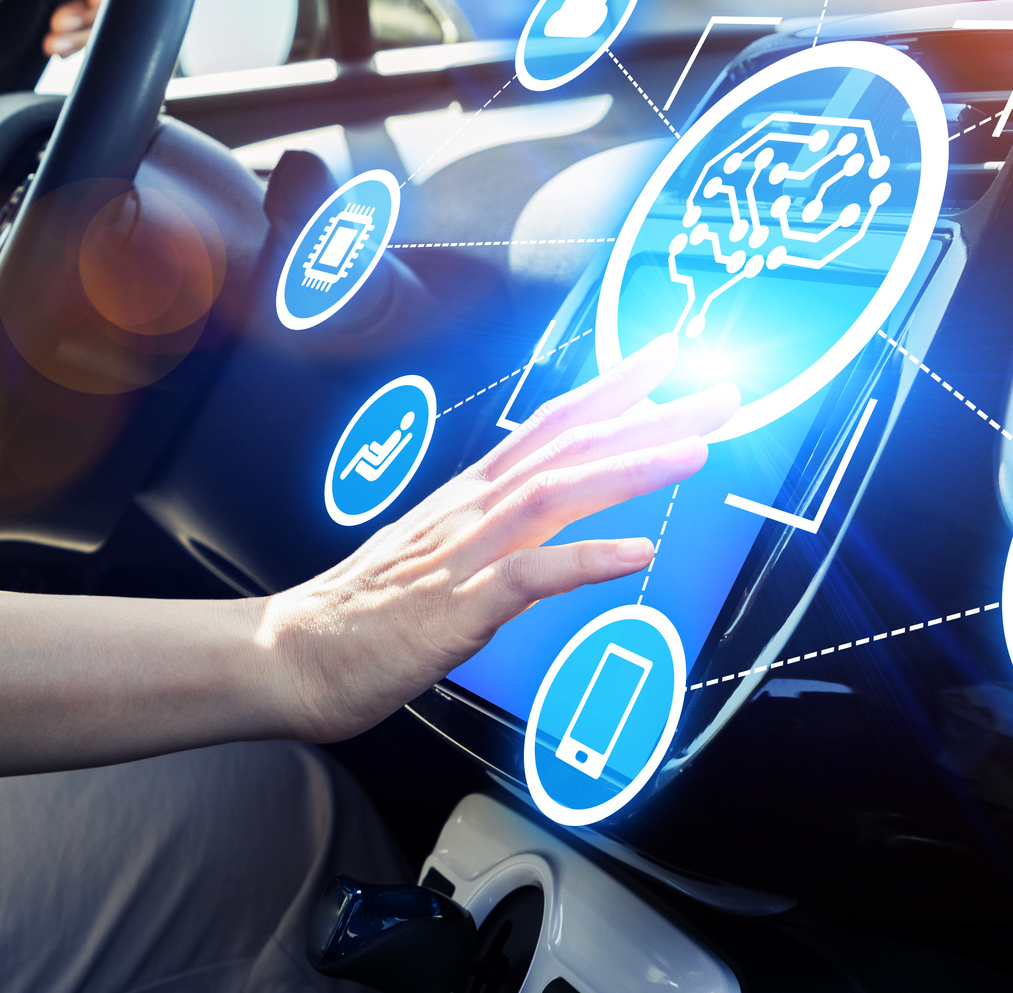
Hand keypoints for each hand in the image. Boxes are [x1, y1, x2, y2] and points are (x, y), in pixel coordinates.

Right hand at [257, 335, 739, 742]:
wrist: (293, 656)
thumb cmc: (365, 613)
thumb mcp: (440, 555)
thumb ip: (498, 535)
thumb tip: (553, 529)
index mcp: (469, 496)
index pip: (551, 425)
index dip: (612, 387)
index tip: (667, 356)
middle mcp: (471, 510)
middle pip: (569, 446)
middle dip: (649, 415)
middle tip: (719, 392)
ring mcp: (464, 554)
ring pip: (557, 494)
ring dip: (629, 467)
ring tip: (694, 449)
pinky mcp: (456, 608)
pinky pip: (531, 576)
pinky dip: (587, 558)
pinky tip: (636, 552)